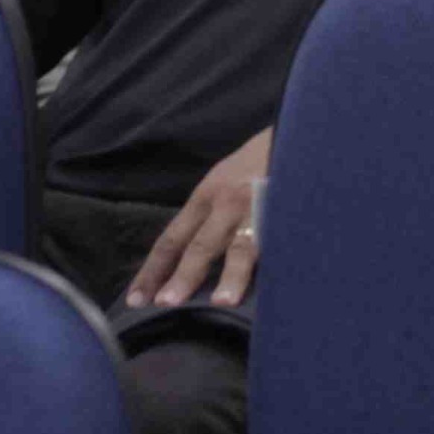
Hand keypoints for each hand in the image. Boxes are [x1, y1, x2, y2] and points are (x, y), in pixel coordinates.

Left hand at [128, 128, 273, 309]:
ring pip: (242, 247)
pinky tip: (274, 286)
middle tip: (165, 304)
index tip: (136, 299)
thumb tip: (189, 255)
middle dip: (182, 276)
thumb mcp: (225, 180)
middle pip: (200, 245)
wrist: (297, 129)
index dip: (153, 270)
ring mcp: (259, 209)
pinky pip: (279, 243)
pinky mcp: (287, 213)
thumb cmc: (259, 159)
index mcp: (207, 196)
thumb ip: (210, 213)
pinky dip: (274, 266)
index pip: (172, 239)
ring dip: (231, 276)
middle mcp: (227, 203)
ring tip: (222, 302)